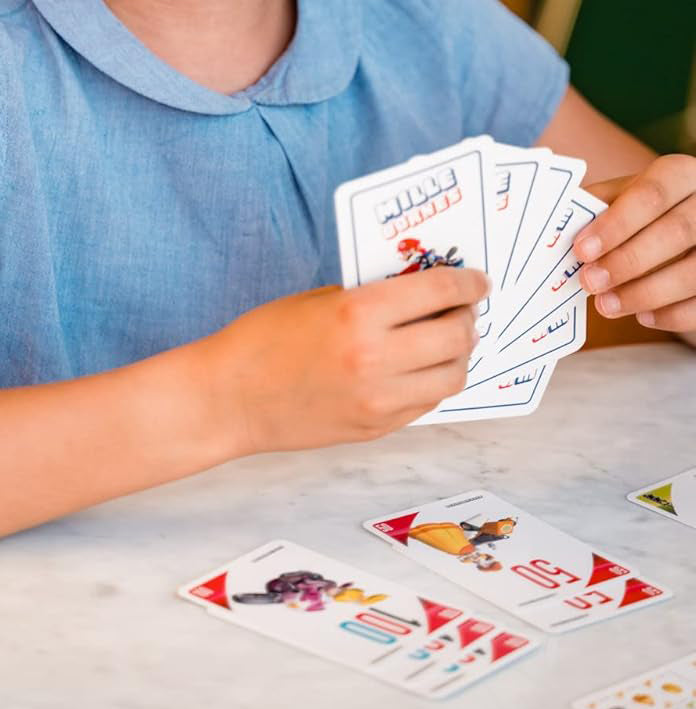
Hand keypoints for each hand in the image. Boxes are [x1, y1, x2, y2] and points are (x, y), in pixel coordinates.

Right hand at [207, 267, 490, 456]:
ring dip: (458, 354)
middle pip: (455, 336)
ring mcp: (379, 401)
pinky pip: (425, 402)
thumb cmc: (264, 339)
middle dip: (467, 318)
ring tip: (447, 339)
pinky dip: (433, 380)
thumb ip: (372, 297)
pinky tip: (421, 366)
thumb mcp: (320, 299)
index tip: (477, 280)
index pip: (438, 292)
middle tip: (464, 308)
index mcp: (358, 315)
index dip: (466, 283)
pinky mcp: (376, 429)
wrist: (230, 398)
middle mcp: (376, 360)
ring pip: (450, 377)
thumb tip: (421, 292)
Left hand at [576, 153, 695, 332]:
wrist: (691, 221)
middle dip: (628, 261)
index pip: (651, 194)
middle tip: (589, 282)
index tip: (582, 250)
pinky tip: (643, 317)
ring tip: (606, 305)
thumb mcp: (627, 195)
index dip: (616, 224)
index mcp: (681, 174)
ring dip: (646, 292)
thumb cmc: (649, 210)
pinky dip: (674, 314)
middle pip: (675, 232)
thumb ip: (597, 205)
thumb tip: (555, 227)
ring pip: (695, 271)